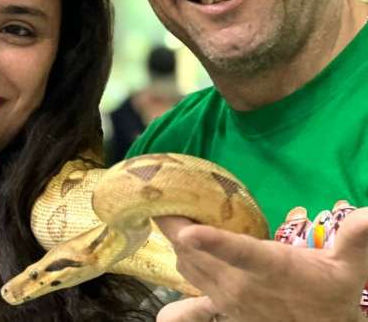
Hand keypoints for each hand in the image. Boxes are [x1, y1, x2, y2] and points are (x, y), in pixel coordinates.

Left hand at [154, 208, 367, 321]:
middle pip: (194, 254)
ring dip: (173, 246)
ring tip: (164, 219)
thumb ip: (357, 236)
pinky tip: (162, 301)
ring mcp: (226, 301)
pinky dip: (175, 307)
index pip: (240, 252)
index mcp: (272, 268)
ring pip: (186, 270)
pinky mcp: (220, 312)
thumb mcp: (349, 265)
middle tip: (159, 197)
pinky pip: (188, 312)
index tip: (190, 232)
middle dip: (173, 226)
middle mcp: (241, 285)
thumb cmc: (331, 294)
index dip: (214, 242)